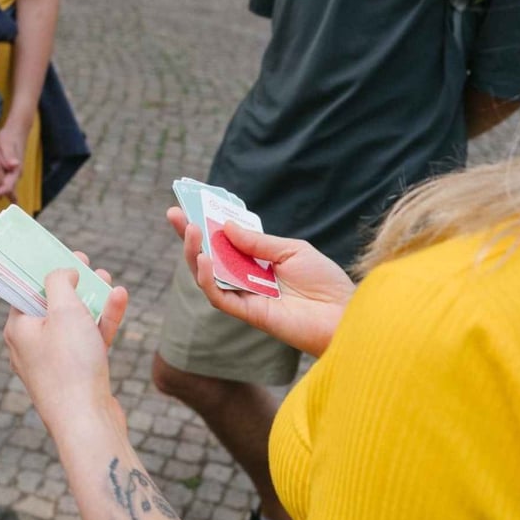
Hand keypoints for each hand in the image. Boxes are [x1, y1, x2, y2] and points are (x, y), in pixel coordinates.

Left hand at [0, 119, 31, 204]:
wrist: (16, 130)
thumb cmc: (10, 137)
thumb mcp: (8, 144)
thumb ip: (10, 155)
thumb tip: (15, 164)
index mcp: (15, 169)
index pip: (7, 187)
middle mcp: (15, 173)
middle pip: (5, 190)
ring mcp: (12, 171)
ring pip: (3, 186)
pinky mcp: (7, 168)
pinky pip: (1, 181)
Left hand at [5, 266, 130, 436]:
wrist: (87, 422)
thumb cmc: (70, 365)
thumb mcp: (64, 310)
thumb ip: (60, 282)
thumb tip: (62, 273)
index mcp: (18, 329)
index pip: (26, 290)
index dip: (45, 270)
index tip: (63, 255)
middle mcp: (30, 346)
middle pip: (51, 305)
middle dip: (73, 284)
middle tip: (88, 264)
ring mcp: (53, 362)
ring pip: (73, 323)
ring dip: (92, 300)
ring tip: (108, 279)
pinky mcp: (75, 376)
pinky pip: (87, 342)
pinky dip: (101, 322)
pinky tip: (118, 300)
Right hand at [169, 207, 354, 357]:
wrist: (344, 313)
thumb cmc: (325, 282)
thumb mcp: (292, 250)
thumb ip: (258, 242)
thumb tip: (226, 226)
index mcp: (259, 261)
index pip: (226, 241)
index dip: (207, 225)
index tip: (187, 206)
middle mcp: (248, 279)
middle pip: (210, 257)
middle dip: (190, 237)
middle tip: (175, 215)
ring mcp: (246, 296)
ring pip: (208, 277)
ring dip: (194, 254)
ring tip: (190, 231)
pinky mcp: (249, 314)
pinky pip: (219, 297)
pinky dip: (207, 279)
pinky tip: (204, 260)